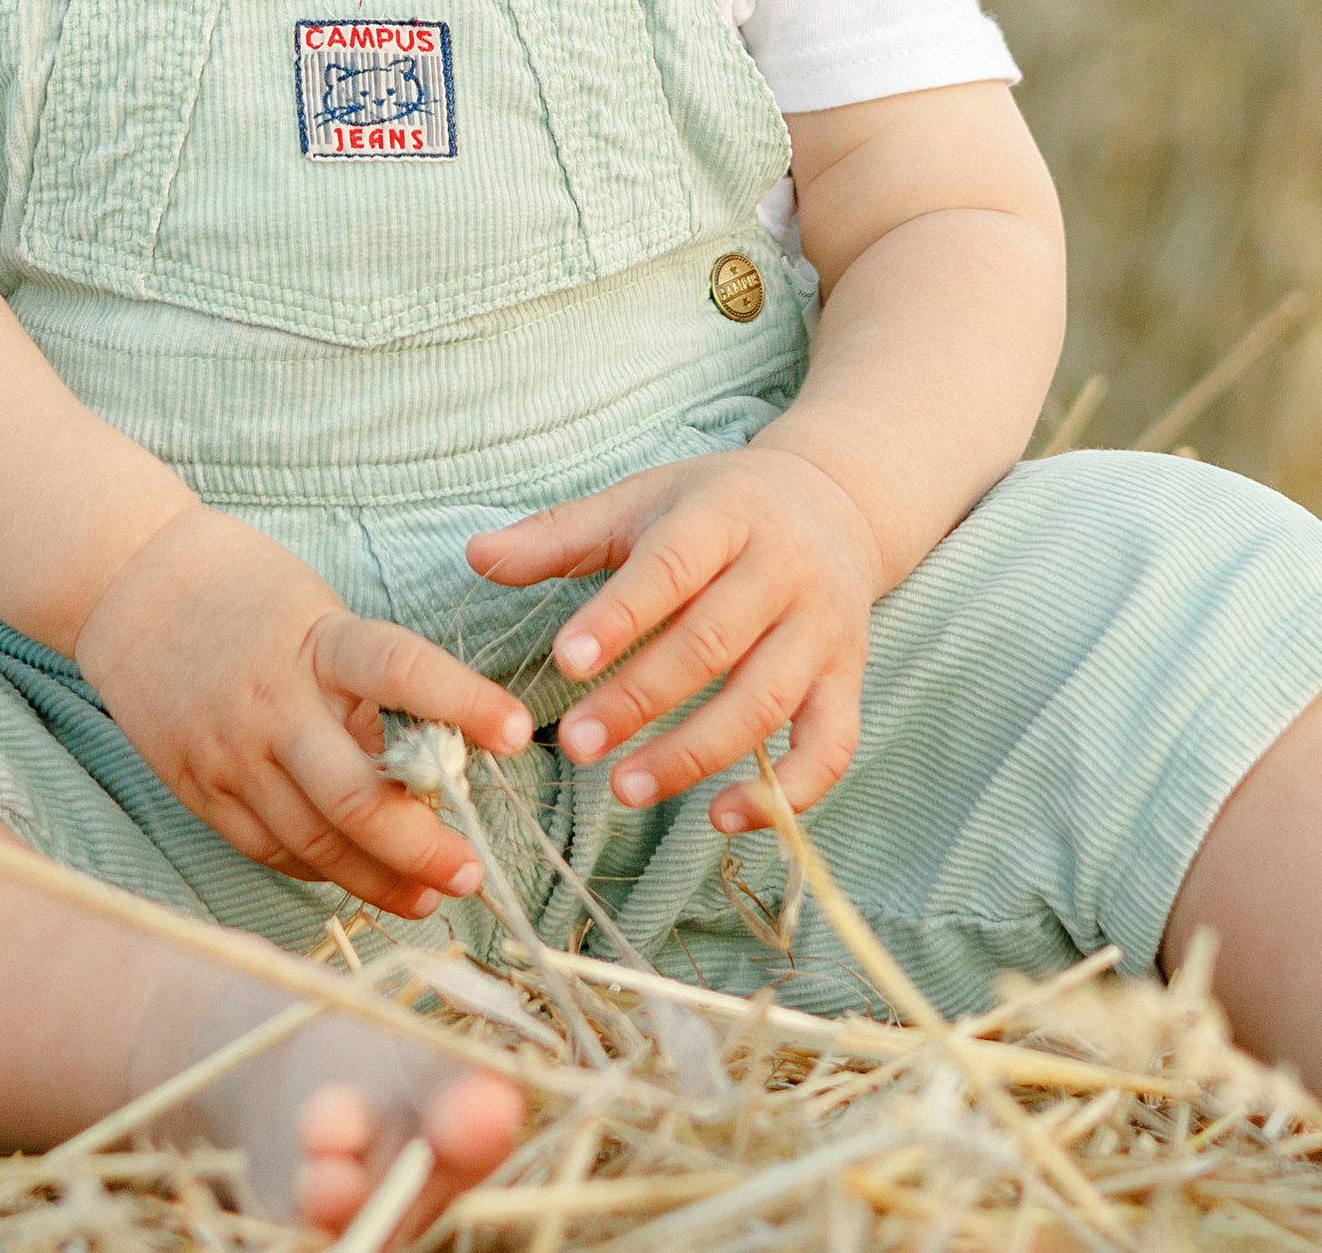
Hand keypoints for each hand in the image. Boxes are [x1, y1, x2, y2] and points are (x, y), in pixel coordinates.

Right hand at [75, 507, 531, 916]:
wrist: (130, 583)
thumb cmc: (245, 588)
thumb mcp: (319, 610)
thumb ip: (365, 684)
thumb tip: (427, 761)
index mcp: (316, 642)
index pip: (401, 671)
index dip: (464, 701)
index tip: (518, 732)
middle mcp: (273, 704)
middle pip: (356, 795)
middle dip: (420, 845)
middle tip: (471, 872)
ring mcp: (231, 756)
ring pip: (314, 842)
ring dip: (379, 879)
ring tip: (428, 895)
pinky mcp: (200, 790)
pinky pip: (270, 850)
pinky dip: (320, 869)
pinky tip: (357, 877)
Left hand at [465, 445, 883, 832]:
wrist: (834, 502)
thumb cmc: (715, 509)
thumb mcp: (642, 501)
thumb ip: (560, 535)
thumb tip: (474, 555)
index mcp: (724, 516)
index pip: (671, 567)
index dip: (619, 618)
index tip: (563, 662)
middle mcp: (782, 571)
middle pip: (713, 643)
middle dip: (640, 699)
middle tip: (573, 745)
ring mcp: (822, 629)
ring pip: (764, 701)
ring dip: (694, 752)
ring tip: (625, 789)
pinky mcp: (847, 679)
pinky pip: (830, 747)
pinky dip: (783, 793)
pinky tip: (722, 820)